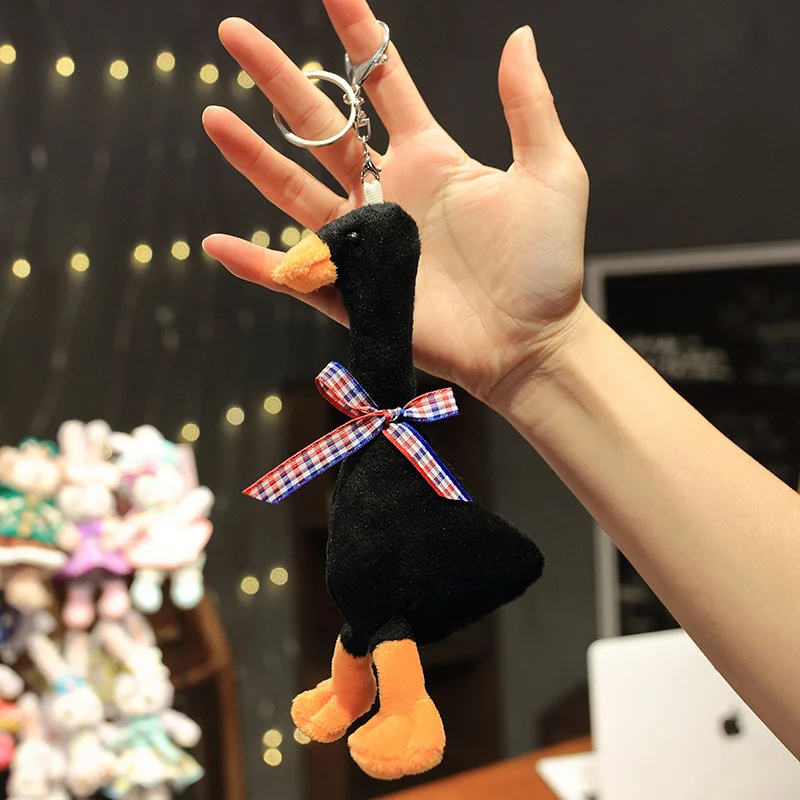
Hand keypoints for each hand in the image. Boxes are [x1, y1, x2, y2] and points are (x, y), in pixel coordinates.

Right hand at [202, 1, 588, 407]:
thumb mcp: (550, 173)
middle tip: (234, 34)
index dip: (356, 35)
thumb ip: (529, 108)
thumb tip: (520, 35)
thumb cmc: (546, 264)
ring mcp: (366, 245)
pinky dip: (257, 265)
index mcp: (429, 159)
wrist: (531, 342)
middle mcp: (388, 195)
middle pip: (322, 128)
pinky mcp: (355, 294)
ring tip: (213, 119)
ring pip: (297, 194)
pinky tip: (217, 244)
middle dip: (279, 80)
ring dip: (254, 159)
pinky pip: (296, 276)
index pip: (381, 84)